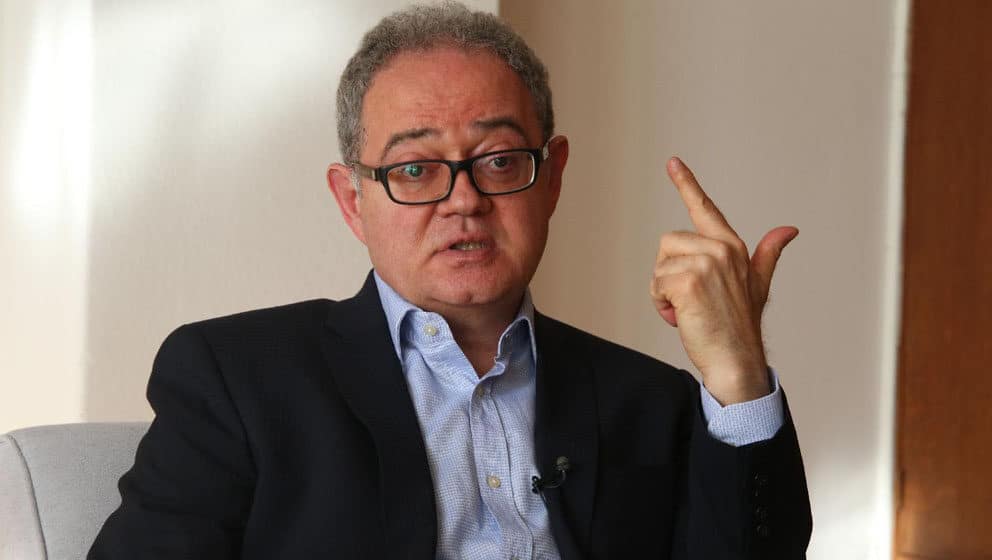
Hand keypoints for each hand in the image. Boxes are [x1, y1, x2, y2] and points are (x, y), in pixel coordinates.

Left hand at [649, 157, 797, 404]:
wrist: (736, 360)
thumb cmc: (740, 325)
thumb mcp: (758, 284)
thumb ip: (768, 254)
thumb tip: (789, 229)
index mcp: (733, 247)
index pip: (705, 209)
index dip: (687, 183)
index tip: (672, 162)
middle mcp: (721, 250)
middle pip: (667, 244)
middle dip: (668, 274)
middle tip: (689, 301)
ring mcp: (706, 263)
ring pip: (659, 266)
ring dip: (663, 292)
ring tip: (687, 310)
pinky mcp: (689, 281)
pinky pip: (657, 284)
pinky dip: (661, 305)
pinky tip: (682, 318)